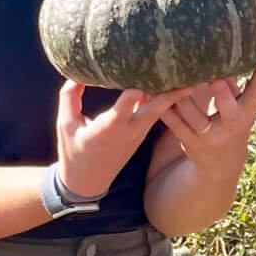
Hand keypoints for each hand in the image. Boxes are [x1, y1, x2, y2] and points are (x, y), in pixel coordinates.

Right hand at [56, 81, 182, 198]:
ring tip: (189, 73)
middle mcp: (129, 130)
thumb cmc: (74, 152)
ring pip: (161, 110)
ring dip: (175, 94)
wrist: (89, 182)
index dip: (132, 95)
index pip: (123, 109)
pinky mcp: (142, 132)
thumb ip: (69, 98)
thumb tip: (76, 75)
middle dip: (173, 92)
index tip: (142, 82)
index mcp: (108, 128)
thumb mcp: (65, 125)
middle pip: (156, 109)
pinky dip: (165, 99)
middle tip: (189, 73)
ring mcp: (139, 132)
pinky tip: (172, 83)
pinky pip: (157, 113)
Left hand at [159, 56, 255, 175]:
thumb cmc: (231, 124)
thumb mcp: (240, 108)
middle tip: (213, 71)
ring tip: (172, 72)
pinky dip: (164, 106)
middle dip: (221, 90)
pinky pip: (173, 121)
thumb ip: (233, 85)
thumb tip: (226, 58)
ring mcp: (209, 135)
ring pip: (192, 113)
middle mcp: (230, 125)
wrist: (222, 165)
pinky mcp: (189, 141)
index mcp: (246, 113)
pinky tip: (154, 91)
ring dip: (181, 93)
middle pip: (226, 107)